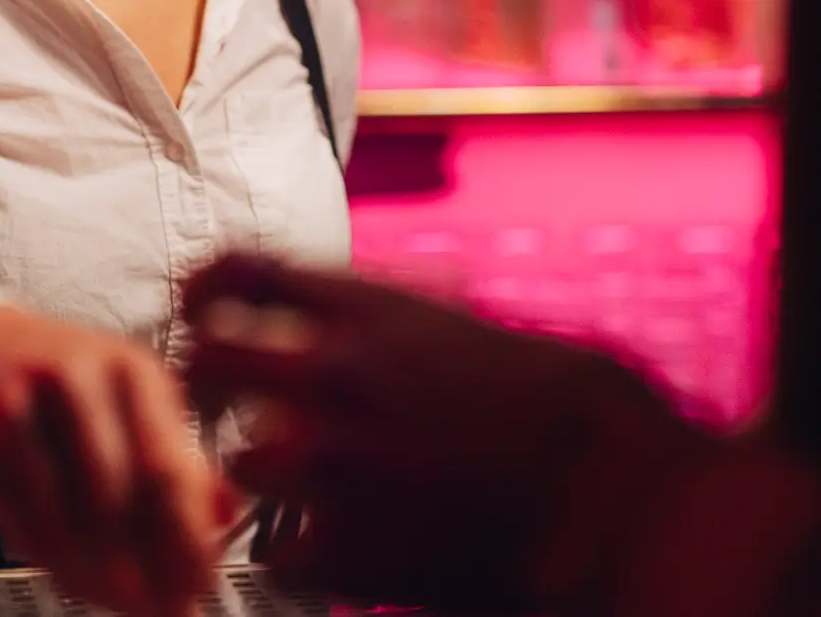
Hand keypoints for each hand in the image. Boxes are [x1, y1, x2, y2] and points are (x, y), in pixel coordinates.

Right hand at [0, 307, 233, 616]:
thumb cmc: (65, 392)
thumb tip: (227, 515)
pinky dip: (44, 557)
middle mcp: (81, 375)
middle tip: (156, 609)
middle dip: (142, 567)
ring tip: (111, 596)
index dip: (187, 540)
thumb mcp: (129, 409)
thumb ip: (181, 461)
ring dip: (92, 573)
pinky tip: (63, 570)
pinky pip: (18, 517)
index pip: (170, 471)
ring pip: (66, 515)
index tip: (199, 589)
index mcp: (134, 371)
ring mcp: (22, 400)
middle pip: (119, 496)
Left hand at [183, 255, 703, 613]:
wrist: (619, 493)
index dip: (205, 287)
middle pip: (205, 356)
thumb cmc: (557, 406)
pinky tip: (328, 545)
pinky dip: (296, 553)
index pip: (240, 268)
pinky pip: (276, 551)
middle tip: (217, 407)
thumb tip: (312, 320)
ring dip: (252, 477)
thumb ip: (378, 322)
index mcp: (370, 309)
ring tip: (285, 487)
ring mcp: (340, 461)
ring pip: (233, 462)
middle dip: (202, 382)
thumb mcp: (461, 327)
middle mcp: (340, 373)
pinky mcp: (353, 546)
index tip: (201, 308)